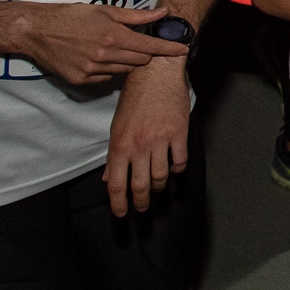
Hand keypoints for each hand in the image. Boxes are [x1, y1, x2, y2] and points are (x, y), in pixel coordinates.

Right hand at [16, 4, 188, 84]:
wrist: (37, 30)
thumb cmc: (71, 16)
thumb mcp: (105, 10)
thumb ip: (136, 15)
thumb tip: (163, 12)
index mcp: (113, 36)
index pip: (151, 47)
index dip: (169, 49)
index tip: (184, 50)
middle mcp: (105, 55)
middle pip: (140, 61)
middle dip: (145, 53)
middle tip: (141, 44)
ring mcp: (92, 70)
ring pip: (124, 70)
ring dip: (127, 61)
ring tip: (116, 48)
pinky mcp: (81, 79)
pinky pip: (106, 78)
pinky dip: (109, 69)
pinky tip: (99, 57)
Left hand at [106, 57, 188, 216]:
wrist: (155, 74)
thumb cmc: (134, 99)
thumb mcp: (117, 127)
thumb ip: (114, 155)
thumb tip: (109, 178)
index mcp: (119, 145)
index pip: (116, 184)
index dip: (119, 204)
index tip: (122, 214)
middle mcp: (138, 146)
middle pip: (139, 185)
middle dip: (141, 202)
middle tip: (142, 209)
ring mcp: (160, 140)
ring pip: (160, 176)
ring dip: (159, 187)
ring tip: (157, 188)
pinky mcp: (179, 133)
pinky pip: (180, 161)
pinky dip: (177, 169)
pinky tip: (174, 168)